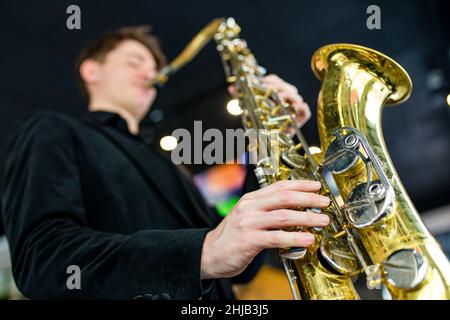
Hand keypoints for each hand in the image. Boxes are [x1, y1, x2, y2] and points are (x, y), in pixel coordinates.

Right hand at [200, 180, 329, 279]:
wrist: (209, 253)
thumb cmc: (232, 237)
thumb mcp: (248, 216)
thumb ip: (267, 211)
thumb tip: (296, 210)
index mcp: (251, 199)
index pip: (279, 186)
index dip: (300, 184)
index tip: (317, 186)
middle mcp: (250, 207)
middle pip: (284, 197)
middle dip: (308, 199)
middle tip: (325, 202)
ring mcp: (248, 223)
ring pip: (283, 216)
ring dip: (307, 218)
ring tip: (323, 221)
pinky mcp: (248, 240)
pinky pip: (276, 237)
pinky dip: (295, 237)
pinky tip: (307, 240)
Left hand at [228, 74, 310, 127]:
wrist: (265, 142)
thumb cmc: (258, 123)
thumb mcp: (248, 108)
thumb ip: (241, 97)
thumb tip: (231, 87)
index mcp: (276, 92)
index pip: (276, 81)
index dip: (269, 80)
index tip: (261, 84)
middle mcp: (287, 99)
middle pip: (287, 87)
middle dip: (278, 88)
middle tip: (267, 91)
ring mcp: (294, 109)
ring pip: (296, 96)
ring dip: (287, 96)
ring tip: (277, 100)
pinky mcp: (300, 120)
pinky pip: (305, 111)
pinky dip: (301, 108)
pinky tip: (292, 109)